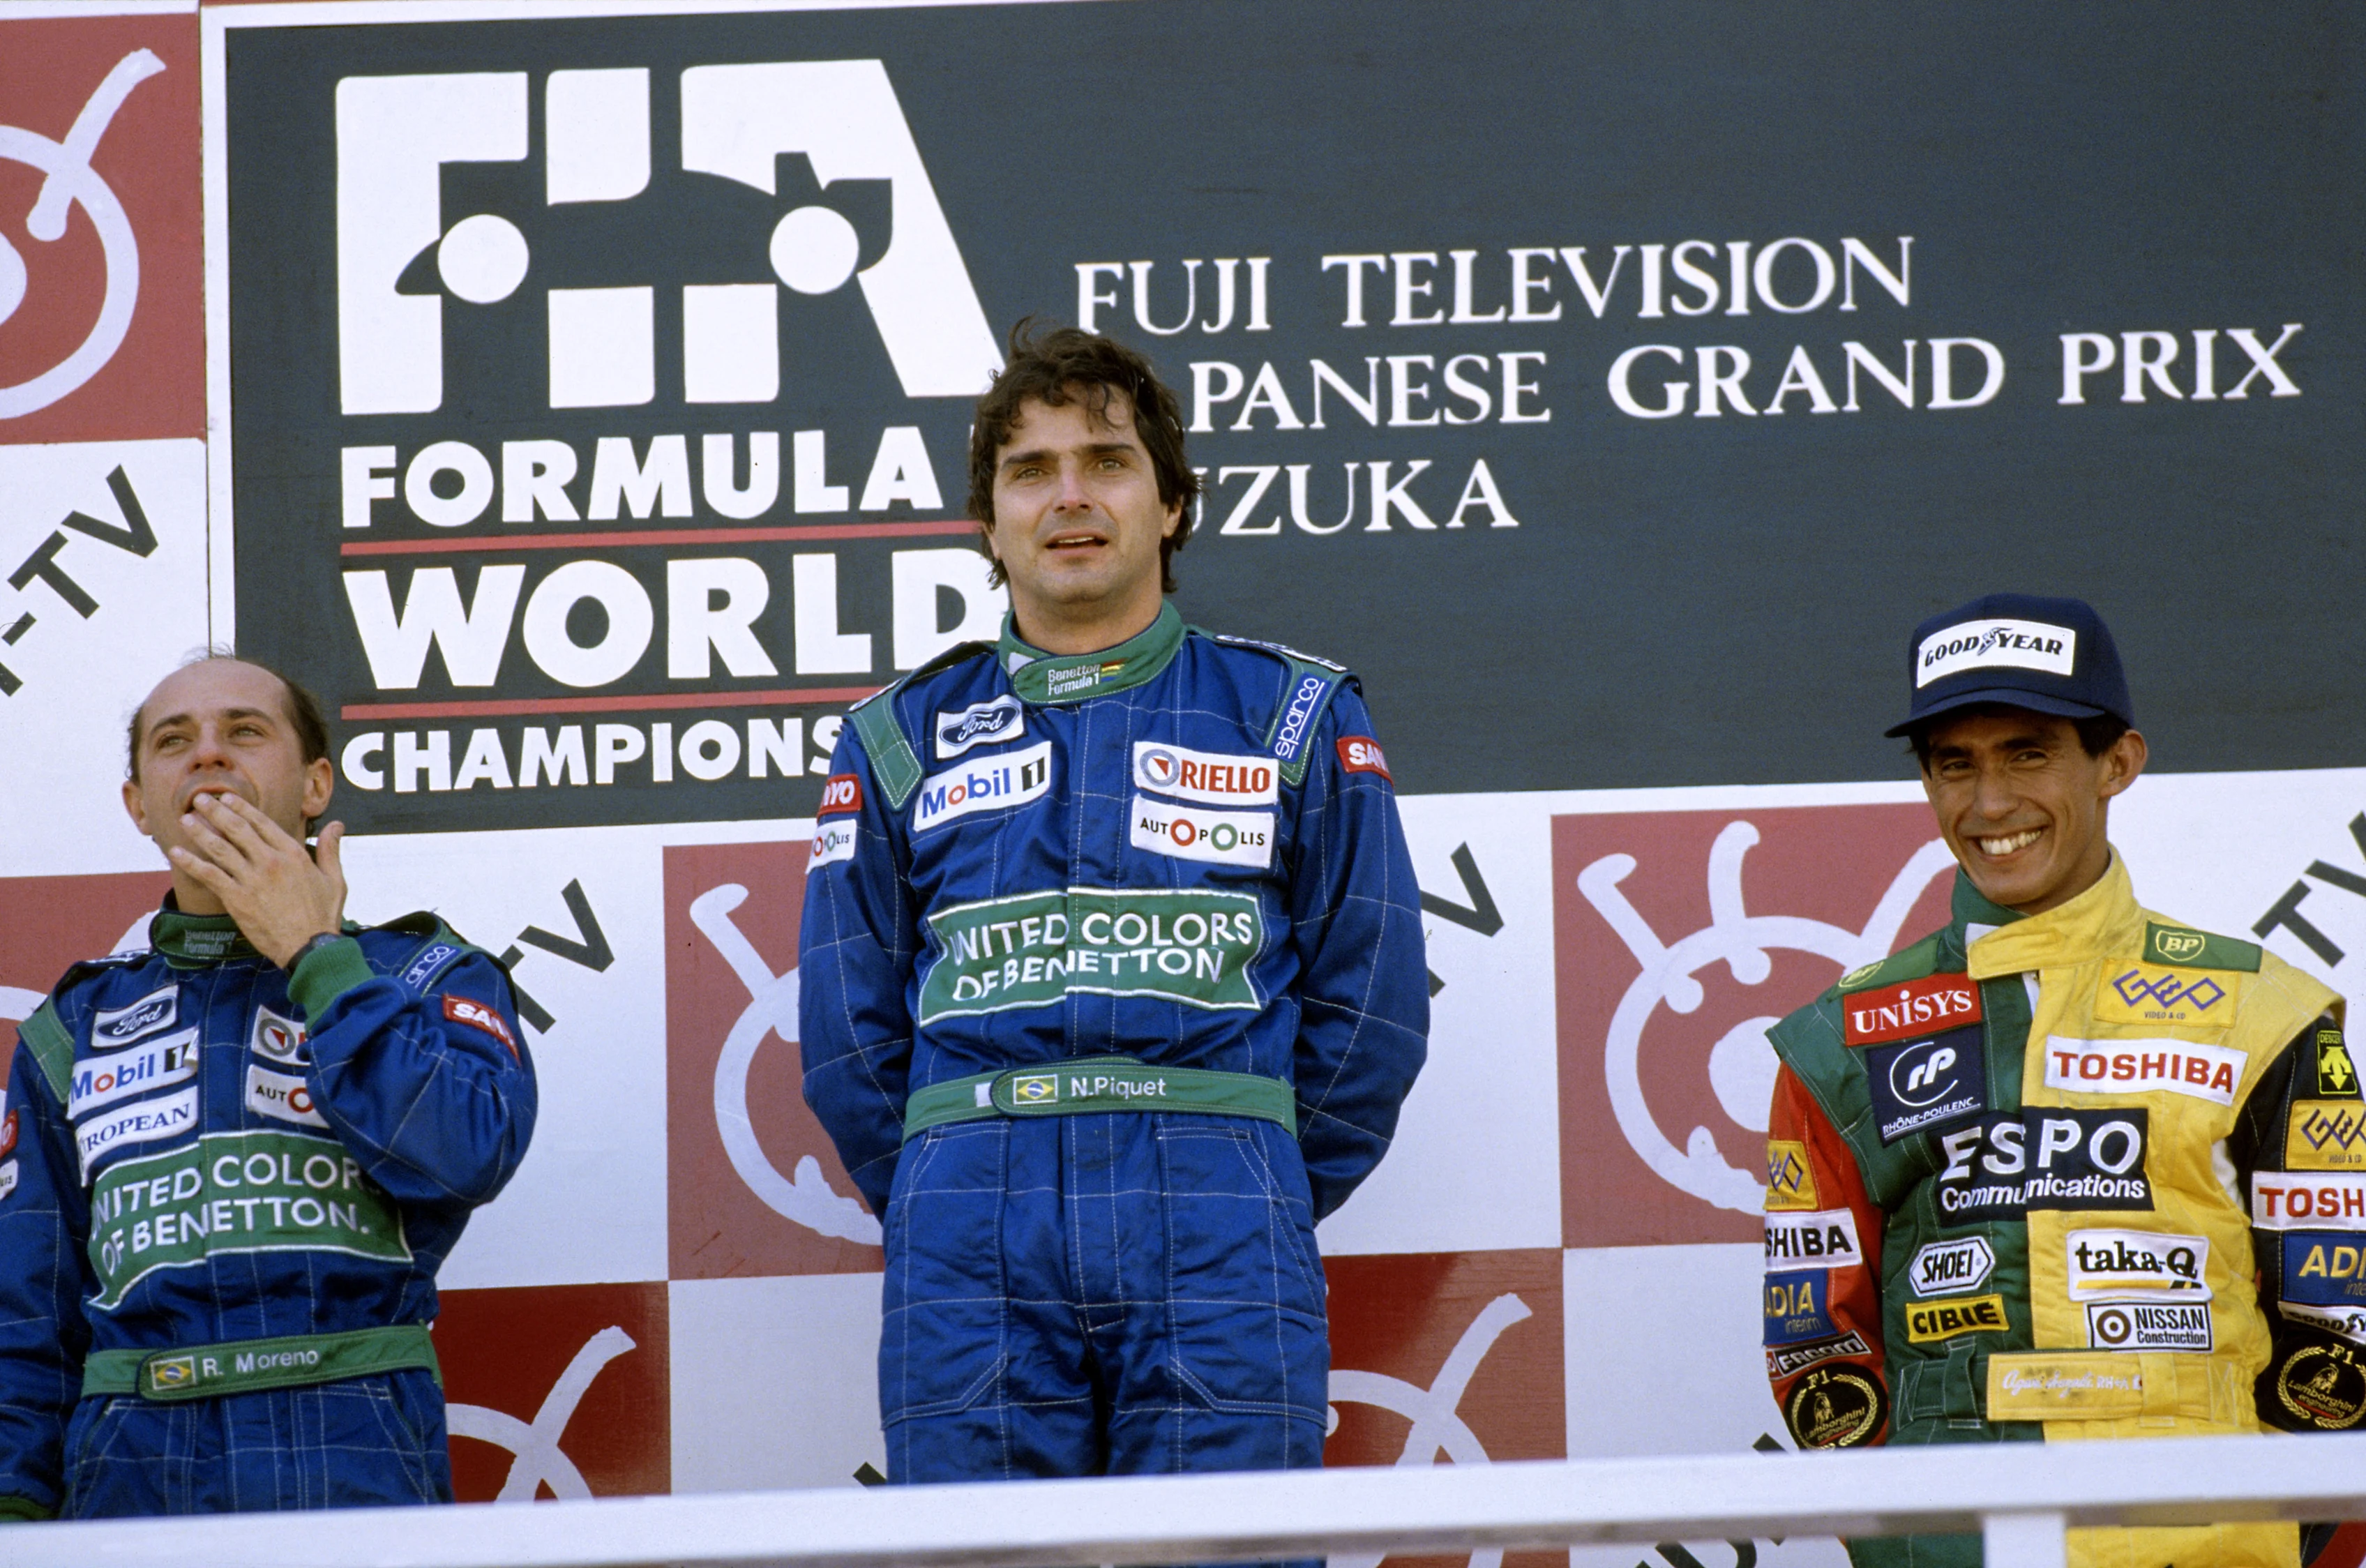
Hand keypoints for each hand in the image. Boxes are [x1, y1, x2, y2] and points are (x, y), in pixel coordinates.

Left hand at [169, 793, 347, 966]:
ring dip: (200, 831)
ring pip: (220, 848)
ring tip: (185, 819)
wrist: (310, 947)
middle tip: (200, 799)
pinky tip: (176, 852)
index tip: (227, 798)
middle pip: (237, 829)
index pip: (263, 823)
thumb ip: (331, 849)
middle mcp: (271, 861)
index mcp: (294, 854)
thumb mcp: (335, 879)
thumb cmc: (323, 915)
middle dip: (216, 811)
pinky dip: (191, 862)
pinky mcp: (237, 898)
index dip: (242, 808)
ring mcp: (252, 880)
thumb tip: (337, 825)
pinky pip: (209, 875)